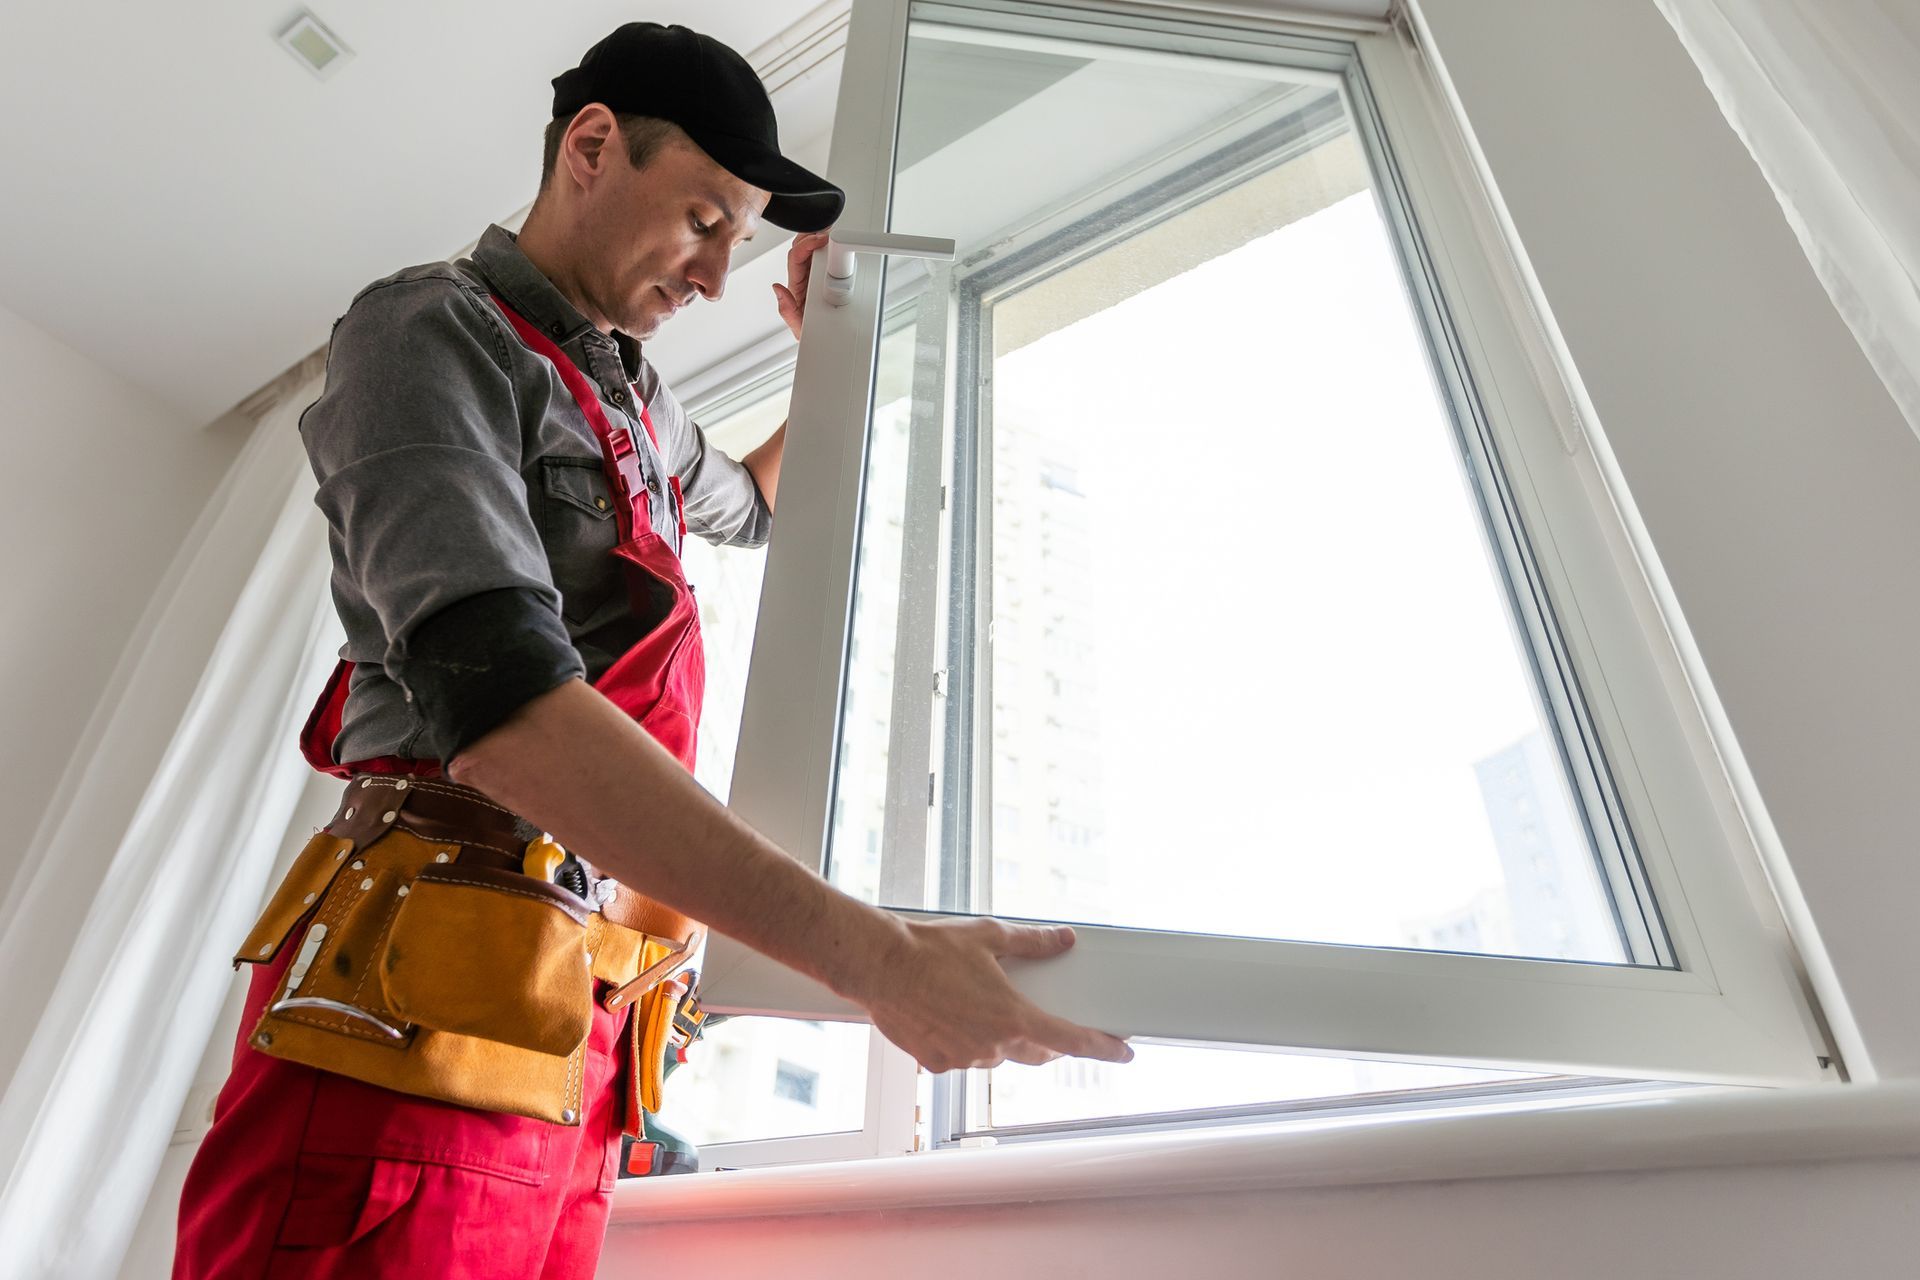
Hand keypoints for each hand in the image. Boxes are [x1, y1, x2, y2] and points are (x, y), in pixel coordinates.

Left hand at [772, 230, 829, 340]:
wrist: (832, 345)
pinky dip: (834, 247)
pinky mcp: (833, 277)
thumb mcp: (800, 329)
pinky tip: (841, 242)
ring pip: (816, 249)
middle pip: (803, 247)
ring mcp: (819, 277)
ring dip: (823, 238)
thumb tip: (777, 289)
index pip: (796, 258)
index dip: (806, 245)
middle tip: (830, 233)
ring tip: (836, 234)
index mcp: (797, 287)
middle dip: (813, 235)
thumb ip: (788, 311)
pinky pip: (830, 257)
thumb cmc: (816, 338)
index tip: (822, 241)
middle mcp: (806, 279)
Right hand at [850, 916, 1134, 1072]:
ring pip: (995, 1054)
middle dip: (1047, 1042)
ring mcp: (963, 1059)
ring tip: (976, 1003)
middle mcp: (992, 1045)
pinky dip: (964, 1042)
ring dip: (998, 1037)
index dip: (1102, 1048)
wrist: (878, 965)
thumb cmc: (930, 949)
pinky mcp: (936, 1064)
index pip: (1070, 1041)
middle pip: (1036, 1053)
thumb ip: (1033, 943)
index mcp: (1013, 1017)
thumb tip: (1062, 939)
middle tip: (1045, 1021)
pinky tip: (948, 1015)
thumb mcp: (990, 937)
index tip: (1123, 1052)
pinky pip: (962, 1057)